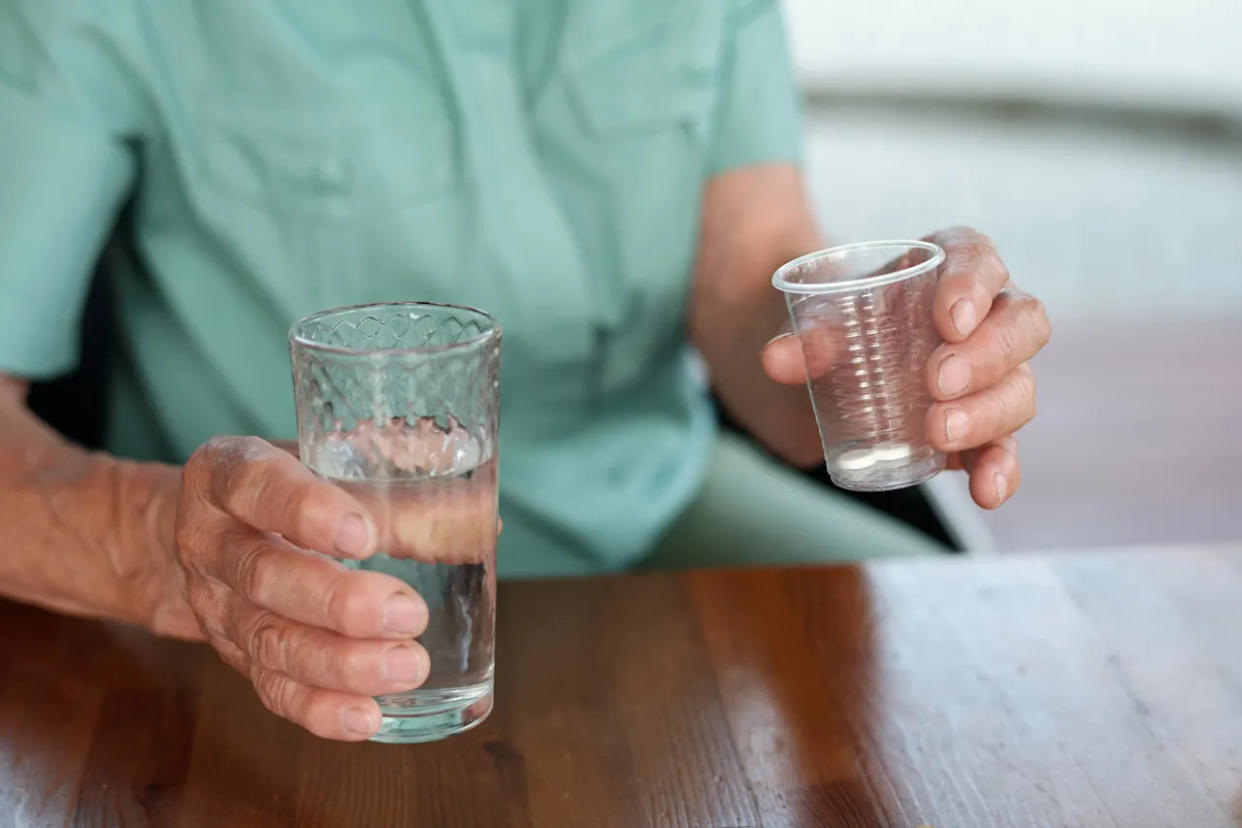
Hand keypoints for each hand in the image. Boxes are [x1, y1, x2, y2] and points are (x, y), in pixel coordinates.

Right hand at [173, 436, 430, 740]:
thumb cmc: (287, 483)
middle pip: (264, 576)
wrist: (203, 531)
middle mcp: (211, 542)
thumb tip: (479, 510)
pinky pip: (271, 689)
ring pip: (269, 642)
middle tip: (407, 613)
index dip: (304, 510)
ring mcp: (217, 606)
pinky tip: (368, 718)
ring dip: (340, 664)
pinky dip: (319, 709)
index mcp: (226, 475)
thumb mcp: (323, 456)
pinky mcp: (235, 656)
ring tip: (406, 667)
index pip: (256, 485)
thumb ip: (393, 469)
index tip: (363, 534)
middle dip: (338, 602)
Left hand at [761, 227, 1050, 507]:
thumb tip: (778, 359)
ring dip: (988, 412)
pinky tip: (987, 490)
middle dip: (986, 354)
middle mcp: (982, 317)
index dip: (974, 283)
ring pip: (1018, 386)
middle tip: (937, 382)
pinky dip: (1000, 470)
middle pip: (1020, 322)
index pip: (976, 257)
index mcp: (943, 267)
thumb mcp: (808, 325)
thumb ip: (800, 336)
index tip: (950, 320)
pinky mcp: (979, 430)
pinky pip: (1003, 448)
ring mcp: (989, 376)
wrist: (812, 381)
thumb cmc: (825, 331)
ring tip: (939, 432)